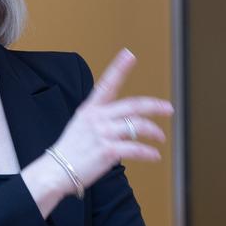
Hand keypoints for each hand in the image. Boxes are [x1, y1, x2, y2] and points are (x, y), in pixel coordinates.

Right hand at [41, 48, 171, 191]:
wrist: (56, 170)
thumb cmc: (71, 149)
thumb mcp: (81, 124)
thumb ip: (102, 117)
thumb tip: (124, 120)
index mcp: (90, 109)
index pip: (107, 84)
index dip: (119, 68)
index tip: (129, 55)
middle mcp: (97, 118)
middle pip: (132, 106)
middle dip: (154, 106)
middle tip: (168, 109)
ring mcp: (103, 134)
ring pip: (137, 126)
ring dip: (154, 131)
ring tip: (160, 137)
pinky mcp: (108, 151)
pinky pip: (136, 149)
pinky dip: (149, 153)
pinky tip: (154, 155)